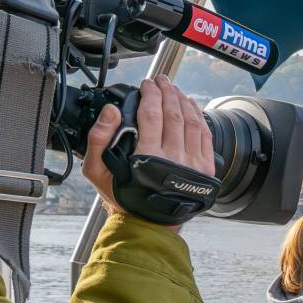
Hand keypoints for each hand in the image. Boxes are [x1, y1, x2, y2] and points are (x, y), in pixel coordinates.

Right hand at [84, 76, 215, 230]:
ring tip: (175, 89)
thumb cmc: (124, 195)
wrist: (149, 221)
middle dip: (167, 92)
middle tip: (161, 80)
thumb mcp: (97, 170)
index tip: (147, 84)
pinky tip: (192, 107)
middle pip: (173, 114)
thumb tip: (112, 111)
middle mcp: (172, 158)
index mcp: (147, 156)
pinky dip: (199, 117)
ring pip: (191, 122)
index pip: (152, 114)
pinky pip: (205, 135)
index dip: (150, 94)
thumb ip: (99, 138)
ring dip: (183, 101)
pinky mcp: (205, 168)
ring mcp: (192, 163)